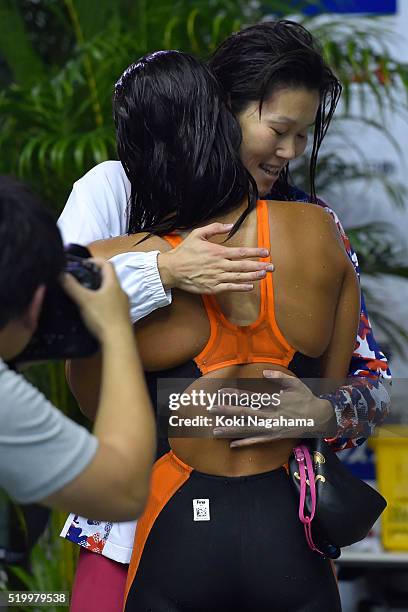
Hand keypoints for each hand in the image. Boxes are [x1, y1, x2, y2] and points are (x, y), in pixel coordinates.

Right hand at [61, 258, 130, 340]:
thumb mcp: (84, 300)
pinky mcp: (121, 316)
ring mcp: (123, 305)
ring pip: (109, 291)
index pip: (107, 264)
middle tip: (78, 280)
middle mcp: (121, 292)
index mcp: (114, 284)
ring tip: (82, 294)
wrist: (118, 341)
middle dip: (93, 276)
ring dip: (97, 290)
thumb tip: (60, 273)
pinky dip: (101, 302)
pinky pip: (110, 303)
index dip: (94, 261)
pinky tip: (91, 309)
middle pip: (108, 278)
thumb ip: (72, 286)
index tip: (81, 264)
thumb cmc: (102, 317)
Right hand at [157, 222, 273, 293]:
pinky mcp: (213, 288)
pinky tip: (251, 286)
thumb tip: (231, 225)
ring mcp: (217, 278)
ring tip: (265, 275)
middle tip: (272, 266)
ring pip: (240, 277)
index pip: (241, 252)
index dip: (255, 252)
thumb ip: (215, 228)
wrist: (172, 270)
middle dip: (260, 266)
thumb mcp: (198, 234)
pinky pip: (230, 288)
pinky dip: (241, 287)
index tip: (266, 252)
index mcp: (218, 252)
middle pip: (244, 266)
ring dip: (254, 276)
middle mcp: (220, 265)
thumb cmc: (185, 251)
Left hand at [210, 371, 336, 447]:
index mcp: (274, 401)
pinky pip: (257, 441)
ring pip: (247, 429)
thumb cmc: (306, 398)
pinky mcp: (275, 437)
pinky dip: (245, 443)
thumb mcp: (295, 383)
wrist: (320, 418)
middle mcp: (271, 415)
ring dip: (230, 430)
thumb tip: (264, 372)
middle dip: (226, 411)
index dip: (234, 395)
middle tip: (210, 409)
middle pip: (244, 414)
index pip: (250, 398)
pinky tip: (232, 444)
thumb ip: (279, 377)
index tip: (221, 392)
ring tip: (215, 430)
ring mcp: (272, 428)